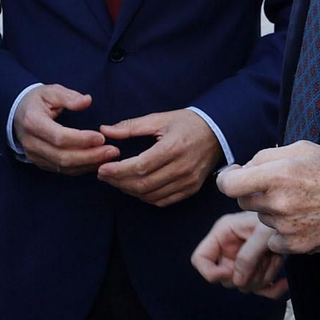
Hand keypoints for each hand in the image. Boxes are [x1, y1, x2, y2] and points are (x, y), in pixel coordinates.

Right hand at [14, 84, 120, 174]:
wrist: (17, 112)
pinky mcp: (40, 162)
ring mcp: (34, 155)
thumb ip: (69, 96)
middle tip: (113, 151)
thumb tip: (86, 101)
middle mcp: (31, 143)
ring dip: (88, 164)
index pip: (59, 137)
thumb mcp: (51, 91)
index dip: (81, 139)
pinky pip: (62, 170)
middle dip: (90, 156)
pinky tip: (97, 162)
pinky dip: (81, 168)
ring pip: (63, 167)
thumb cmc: (37, 100)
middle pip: (63, 156)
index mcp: (33, 122)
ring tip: (109, 157)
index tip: (101, 137)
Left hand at [96, 109, 224, 206]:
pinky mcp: (190, 189)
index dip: (118, 170)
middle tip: (104, 175)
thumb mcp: (160, 119)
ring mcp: (188, 181)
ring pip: (151, 195)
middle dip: (119, 182)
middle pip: (144, 184)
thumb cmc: (187, 123)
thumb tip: (105, 130)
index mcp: (173, 148)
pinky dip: (146, 197)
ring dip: (130, 190)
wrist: (218, 132)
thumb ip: (132, 126)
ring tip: (116, 180)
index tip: (102, 168)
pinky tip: (134, 187)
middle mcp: (182, 168)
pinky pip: (163, 200)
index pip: (140, 166)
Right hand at [191, 211, 288, 298]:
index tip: (232, 272)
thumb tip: (237, 281)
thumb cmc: (280, 215)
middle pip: (226, 278)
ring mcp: (243, 260)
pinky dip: (273, 289)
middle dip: (247, 275)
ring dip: (263, 276)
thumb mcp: (263, 233)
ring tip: (277, 257)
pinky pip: (261, 289)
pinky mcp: (258, 269)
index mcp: (223, 233)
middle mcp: (230, 247)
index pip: (200, 259)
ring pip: (244, 285)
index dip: (211, 272)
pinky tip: (284, 282)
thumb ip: (248, 255)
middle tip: (264, 259)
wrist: (298, 215)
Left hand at [215, 141, 319, 255]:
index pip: (228, 184)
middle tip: (277, 186)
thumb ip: (266, 156)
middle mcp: (277, 203)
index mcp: (276, 175)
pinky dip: (282, 233)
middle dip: (253, 192)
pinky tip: (302, 220)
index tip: (235, 177)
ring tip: (298, 201)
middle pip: (244, 201)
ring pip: (261, 219)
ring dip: (271, 211)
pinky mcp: (297, 246)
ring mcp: (286, 227)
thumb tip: (243, 169)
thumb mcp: (301, 148)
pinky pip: (273, 240)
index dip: (227, 180)